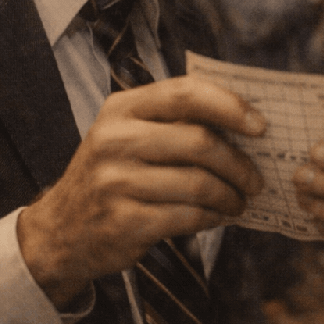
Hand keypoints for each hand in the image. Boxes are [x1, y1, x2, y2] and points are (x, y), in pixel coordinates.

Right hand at [18, 76, 265, 307]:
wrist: (62, 230)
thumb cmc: (113, 175)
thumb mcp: (129, 134)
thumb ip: (175, 121)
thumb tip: (247, 122)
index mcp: (121, 108)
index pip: (185, 93)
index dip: (230, 106)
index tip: (261, 126)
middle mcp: (115, 140)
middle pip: (199, 142)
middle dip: (239, 163)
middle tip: (256, 179)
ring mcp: (116, 182)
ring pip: (199, 184)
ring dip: (230, 196)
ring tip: (239, 202)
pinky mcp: (124, 221)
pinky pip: (188, 217)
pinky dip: (214, 218)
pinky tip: (219, 217)